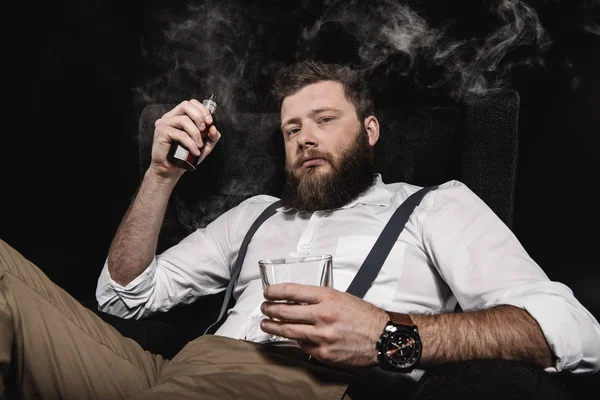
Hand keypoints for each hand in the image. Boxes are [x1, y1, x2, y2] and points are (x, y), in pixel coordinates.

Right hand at [151, 99, 220, 177]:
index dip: (202, 110)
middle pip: (186, 105)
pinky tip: (195, 151)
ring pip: (184, 120)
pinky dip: (190, 143)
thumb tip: (214, 128)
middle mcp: (170, 117)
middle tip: (204, 130)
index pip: (191, 103)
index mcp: (178, 116)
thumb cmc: (185, 156)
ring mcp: (164, 123)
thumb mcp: (204, 145)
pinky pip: (180, 134)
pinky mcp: (161, 132)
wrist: (171, 170)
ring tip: (199, 145)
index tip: (210, 121)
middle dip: (199, 117)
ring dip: (196, 133)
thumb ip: (211, 136)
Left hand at [260, 283, 388, 366]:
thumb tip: (295, 300)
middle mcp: (322, 316)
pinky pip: (302, 346)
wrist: (383, 337)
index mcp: (327, 297)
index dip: (273, 291)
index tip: (267, 292)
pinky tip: (291, 337)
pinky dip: (295, 340)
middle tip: (264, 308)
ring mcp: (321, 336)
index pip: (290, 291)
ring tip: (266, 324)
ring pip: (287, 331)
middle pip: (284, 311)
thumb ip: (318, 298)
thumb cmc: (364, 316)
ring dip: (272, 327)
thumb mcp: (341, 297)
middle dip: (268, 309)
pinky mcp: (323, 353)